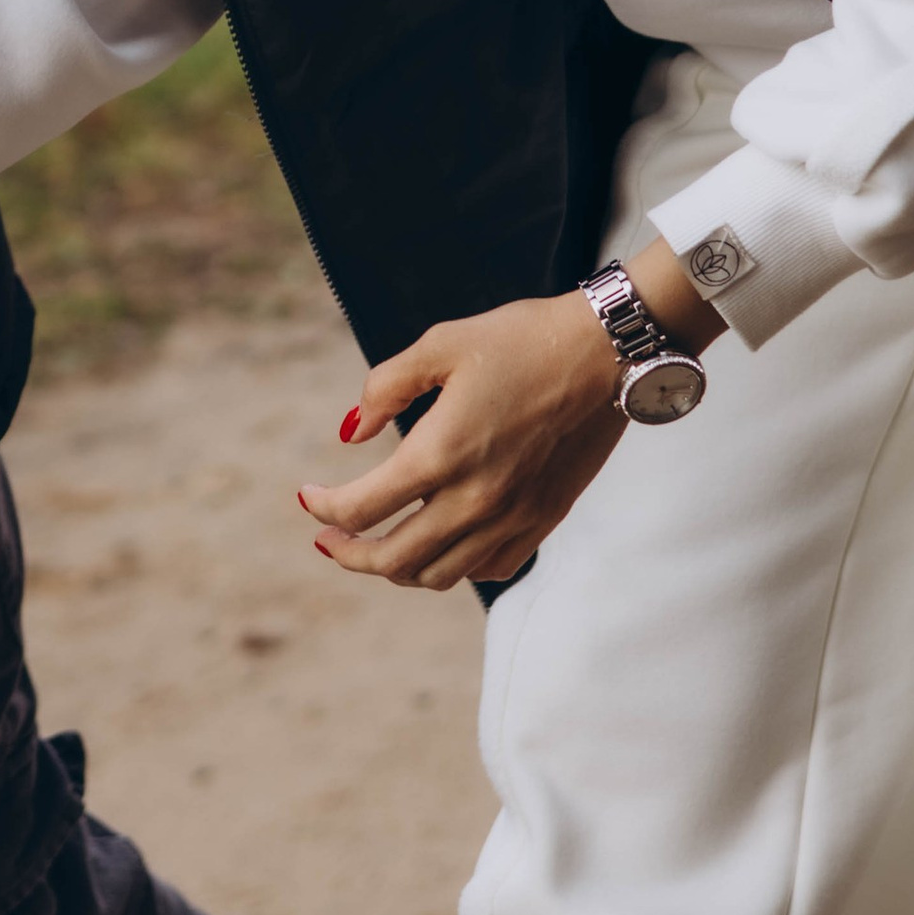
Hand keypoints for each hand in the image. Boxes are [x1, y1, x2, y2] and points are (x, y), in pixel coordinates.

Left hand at [302, 243, 720, 592]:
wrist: (607, 353)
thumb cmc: (521, 339)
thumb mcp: (439, 345)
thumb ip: (384, 388)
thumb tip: (349, 431)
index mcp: (441, 455)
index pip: (362, 508)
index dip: (323, 509)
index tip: (306, 497)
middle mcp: (475, 500)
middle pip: (393, 559)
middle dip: (348, 553)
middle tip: (327, 537)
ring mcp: (512, 517)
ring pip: (439, 574)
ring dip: (396, 568)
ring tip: (376, 544)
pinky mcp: (542, 520)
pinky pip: (488, 568)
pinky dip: (453, 567)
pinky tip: (439, 544)